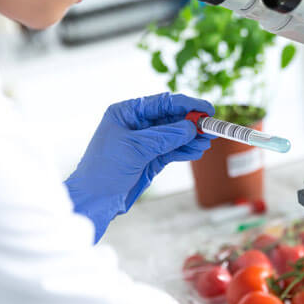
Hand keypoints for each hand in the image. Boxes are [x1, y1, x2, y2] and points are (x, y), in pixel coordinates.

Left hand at [65, 93, 213, 240]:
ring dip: (191, 138)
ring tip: (206, 142)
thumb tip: (191, 127)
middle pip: (171, 118)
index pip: (162, 103)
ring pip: (174, 135)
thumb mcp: (136, 149)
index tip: (206, 109)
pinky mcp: (150, 159)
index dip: (186, 105)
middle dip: (191, 123)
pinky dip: (185, 150)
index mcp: (127, 113)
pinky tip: (196, 150)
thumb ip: (165, 137)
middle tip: (211, 127)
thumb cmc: (104, 169)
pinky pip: (172, 150)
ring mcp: (144, 143)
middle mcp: (136, 124)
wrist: (93, 200)